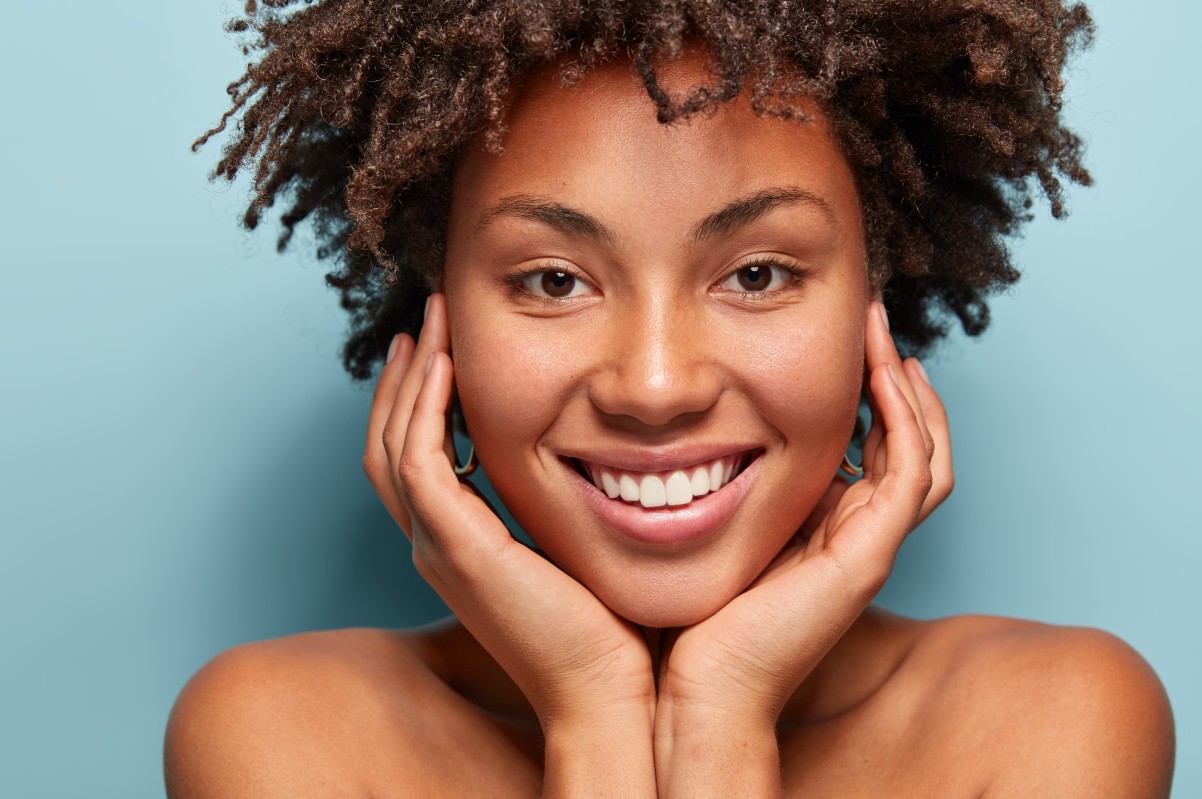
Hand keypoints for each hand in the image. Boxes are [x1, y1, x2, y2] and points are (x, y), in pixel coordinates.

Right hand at [362, 294, 655, 728]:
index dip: (418, 401)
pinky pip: (419, 460)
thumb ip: (558, 503)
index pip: (413, 459)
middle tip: (426, 320)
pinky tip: (447, 362)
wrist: (608, 690)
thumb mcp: (571, 547)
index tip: (443, 348)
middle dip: (404, 378)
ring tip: (431, 323)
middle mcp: (434, 545)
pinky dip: (424, 407)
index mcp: (456, 547)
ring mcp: (437, 547)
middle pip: (387, 444)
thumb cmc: (606, 625)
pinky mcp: (456, 547)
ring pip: (392, 444)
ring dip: (410, 377)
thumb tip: (589, 455)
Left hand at [656, 300, 953, 729]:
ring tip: (883, 332)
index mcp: (830, 527)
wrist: (700, 685)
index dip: (871, 393)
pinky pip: (911, 469)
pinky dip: (905, 416)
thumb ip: (731, 482)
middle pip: (912, 443)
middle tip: (875, 319)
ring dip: (907, 386)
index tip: (846, 338)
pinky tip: (882, 372)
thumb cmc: (696, 611)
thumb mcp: (718, 524)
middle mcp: (860, 533)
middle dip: (897, 377)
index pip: (877, 448)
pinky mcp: (869, 553)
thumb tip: (695, 425)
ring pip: (924, 451)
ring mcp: (871, 544)